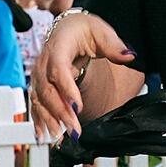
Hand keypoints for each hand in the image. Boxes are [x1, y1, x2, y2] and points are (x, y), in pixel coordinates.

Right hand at [28, 12, 134, 142]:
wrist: (67, 28)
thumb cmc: (83, 29)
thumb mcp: (101, 31)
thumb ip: (114, 45)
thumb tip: (130, 55)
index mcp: (59, 46)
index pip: (58, 69)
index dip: (66, 89)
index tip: (77, 107)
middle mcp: (44, 62)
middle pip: (48, 90)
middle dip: (60, 112)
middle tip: (74, 130)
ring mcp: (39, 75)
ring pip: (39, 100)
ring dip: (49, 120)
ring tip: (60, 138)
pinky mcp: (39, 85)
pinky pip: (36, 104)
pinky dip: (39, 121)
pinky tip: (45, 136)